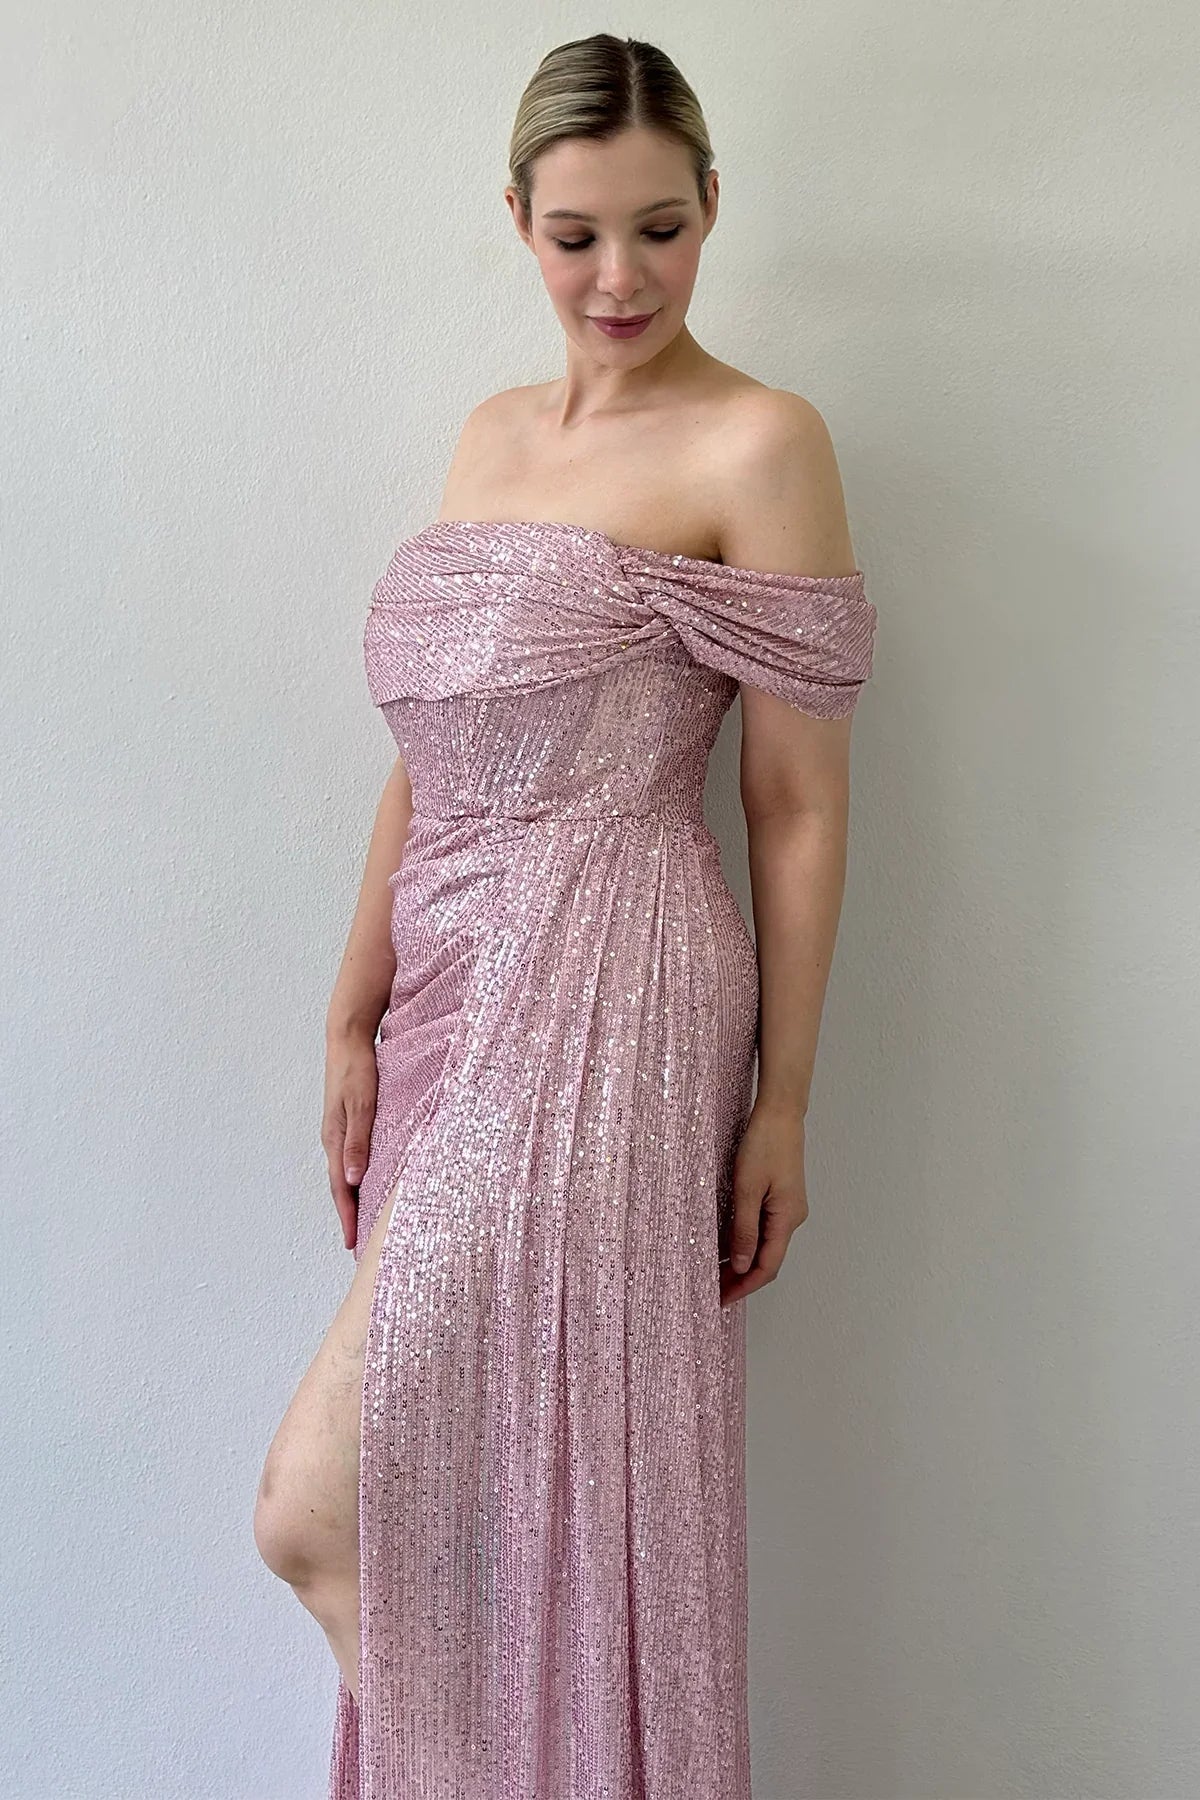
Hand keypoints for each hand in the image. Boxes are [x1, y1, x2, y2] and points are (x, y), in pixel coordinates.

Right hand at [321, 1030, 379, 1250]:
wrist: (347, 1037)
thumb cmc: (357, 1068)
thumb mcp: (362, 1104)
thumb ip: (358, 1141)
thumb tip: (353, 1179)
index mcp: (335, 1139)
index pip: (340, 1188)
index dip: (347, 1217)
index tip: (352, 1245)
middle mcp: (334, 1139)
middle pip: (340, 1186)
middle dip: (348, 1216)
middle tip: (357, 1244)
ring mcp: (339, 1131)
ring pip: (345, 1174)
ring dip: (352, 1199)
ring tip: (363, 1222)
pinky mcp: (347, 1122)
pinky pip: (351, 1159)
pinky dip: (357, 1178)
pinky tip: (368, 1183)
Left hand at [719, 1098, 808, 1307]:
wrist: (780, 1112)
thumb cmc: (764, 1144)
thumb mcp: (746, 1188)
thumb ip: (744, 1230)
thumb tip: (743, 1266)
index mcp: (787, 1219)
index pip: (767, 1266)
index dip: (745, 1286)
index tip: (722, 1298)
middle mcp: (792, 1217)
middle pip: (767, 1259)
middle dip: (741, 1278)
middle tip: (713, 1289)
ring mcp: (788, 1207)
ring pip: (765, 1244)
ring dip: (742, 1260)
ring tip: (715, 1270)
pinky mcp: (781, 1197)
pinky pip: (764, 1228)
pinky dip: (746, 1240)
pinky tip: (727, 1243)